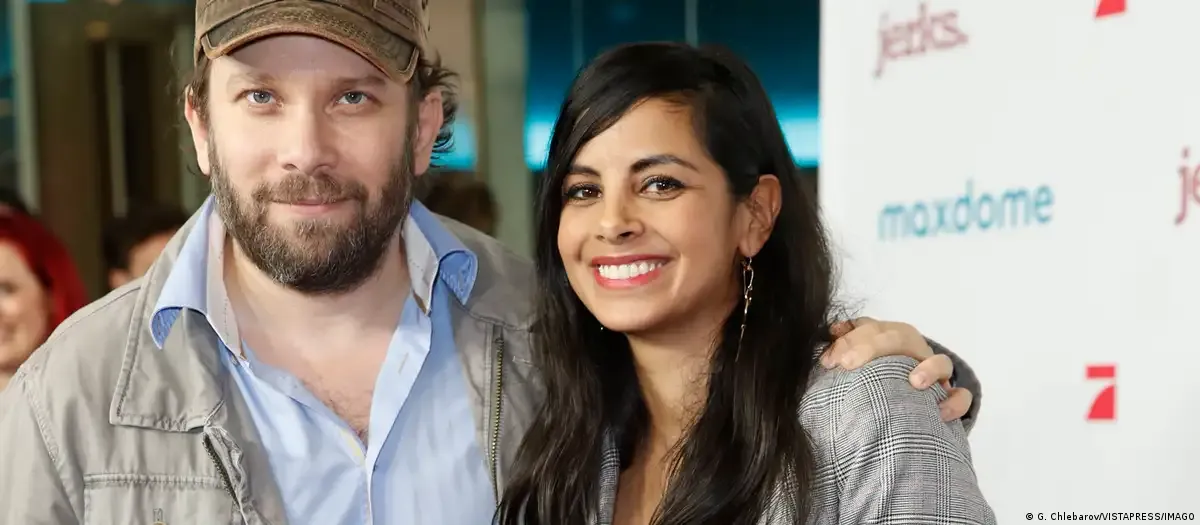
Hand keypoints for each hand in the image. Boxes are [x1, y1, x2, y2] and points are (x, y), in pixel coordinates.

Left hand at [821, 317, 972, 421]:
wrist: (906, 409)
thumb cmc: (872, 383)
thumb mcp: (854, 364)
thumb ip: (843, 348)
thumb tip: (829, 331)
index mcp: (887, 338)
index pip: (870, 327)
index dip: (848, 339)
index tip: (828, 361)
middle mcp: (913, 351)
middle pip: (899, 337)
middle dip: (872, 347)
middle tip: (847, 365)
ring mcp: (936, 375)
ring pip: (941, 362)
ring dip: (928, 368)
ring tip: (913, 382)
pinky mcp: (950, 398)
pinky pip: (961, 396)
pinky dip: (953, 402)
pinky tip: (939, 413)